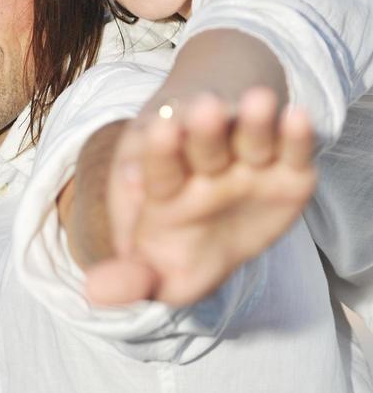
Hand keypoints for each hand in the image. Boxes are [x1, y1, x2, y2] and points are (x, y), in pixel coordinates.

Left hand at [86, 89, 315, 306]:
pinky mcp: (291, 171)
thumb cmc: (182, 240)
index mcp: (164, 183)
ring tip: (258, 100)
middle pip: (204, 144)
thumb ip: (131, 277)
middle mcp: (206, 165)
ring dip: (253, 119)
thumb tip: (94, 292)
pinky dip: (297, 134)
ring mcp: (249, 163)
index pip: (160, 168)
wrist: (226, 219)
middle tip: (205, 107)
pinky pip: (294, 148)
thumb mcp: (155, 265)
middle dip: (205, 128)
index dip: (161, 152)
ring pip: (249, 135)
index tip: (161, 130)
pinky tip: (298, 116)